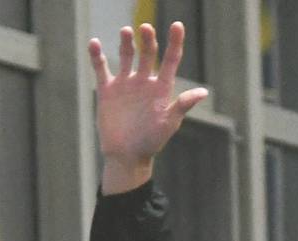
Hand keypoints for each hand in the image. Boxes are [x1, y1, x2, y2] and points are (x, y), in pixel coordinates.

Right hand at [88, 22, 208, 193]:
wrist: (127, 157)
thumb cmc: (151, 142)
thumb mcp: (169, 123)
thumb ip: (182, 105)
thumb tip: (204, 92)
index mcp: (162, 88)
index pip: (171, 59)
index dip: (175, 42)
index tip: (177, 25)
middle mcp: (144, 81)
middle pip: (148, 53)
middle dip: (148, 39)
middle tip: (146, 29)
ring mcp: (126, 84)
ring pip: (126, 55)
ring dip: (126, 42)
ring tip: (126, 32)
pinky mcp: (108, 90)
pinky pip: (101, 68)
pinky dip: (97, 56)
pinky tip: (94, 43)